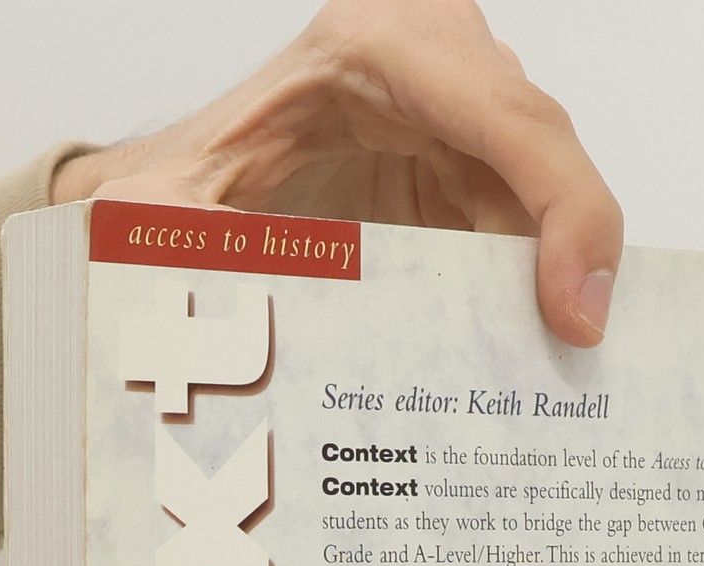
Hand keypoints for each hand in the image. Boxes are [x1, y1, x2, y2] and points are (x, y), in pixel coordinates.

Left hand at [50, 0, 622, 345]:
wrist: (208, 167)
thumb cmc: (202, 168)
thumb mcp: (172, 194)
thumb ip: (155, 219)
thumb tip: (123, 249)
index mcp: (378, 48)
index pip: (507, 118)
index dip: (563, 209)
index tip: (573, 309)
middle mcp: (442, 64)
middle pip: (544, 158)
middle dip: (573, 257)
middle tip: (580, 358)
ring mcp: (467, 114)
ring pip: (545, 199)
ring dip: (550, 288)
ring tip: (556, 379)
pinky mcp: (475, 165)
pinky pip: (526, 226)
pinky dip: (530, 291)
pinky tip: (529, 356)